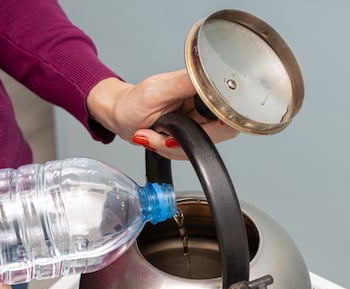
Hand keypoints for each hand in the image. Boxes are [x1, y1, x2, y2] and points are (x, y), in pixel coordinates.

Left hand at [87, 69, 238, 159]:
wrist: (121, 117)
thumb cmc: (133, 101)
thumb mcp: (159, 90)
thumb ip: (187, 82)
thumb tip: (212, 76)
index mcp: (202, 86)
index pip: (228, 108)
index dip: (214, 124)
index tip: (189, 128)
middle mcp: (205, 104)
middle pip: (217, 133)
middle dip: (184, 140)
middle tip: (161, 134)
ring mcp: (199, 121)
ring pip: (201, 146)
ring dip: (174, 147)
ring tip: (154, 134)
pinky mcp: (191, 134)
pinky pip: (190, 151)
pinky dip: (171, 150)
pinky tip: (158, 139)